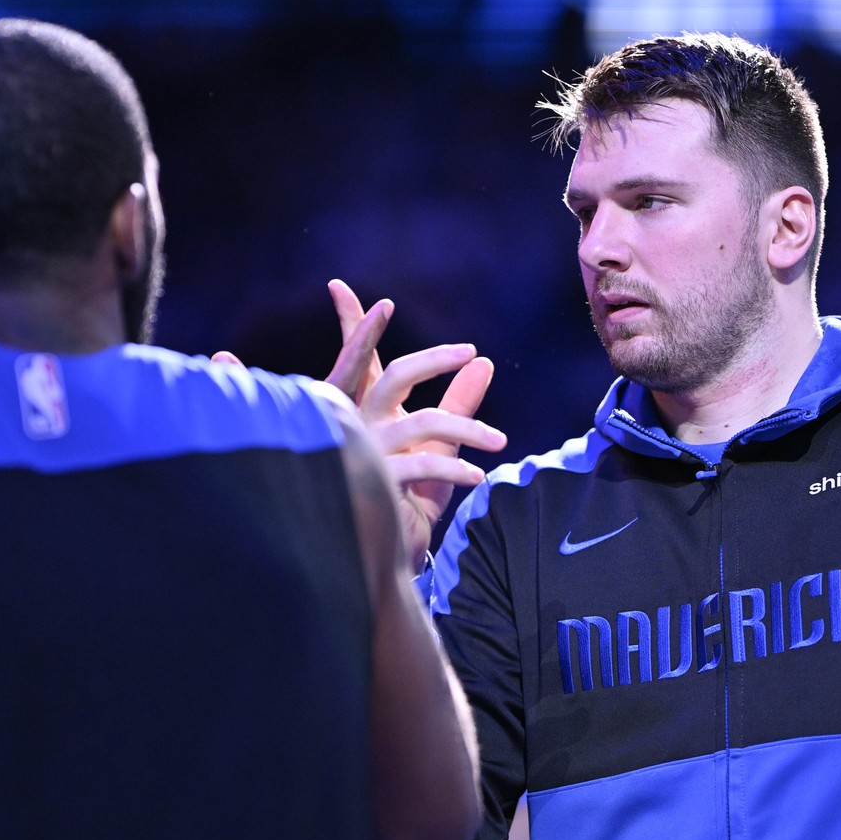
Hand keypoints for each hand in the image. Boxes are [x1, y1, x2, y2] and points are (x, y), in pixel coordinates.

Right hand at [326, 279, 505, 568]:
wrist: (391, 552)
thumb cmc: (410, 493)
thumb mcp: (439, 444)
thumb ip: (458, 403)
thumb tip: (483, 362)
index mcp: (366, 411)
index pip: (360, 362)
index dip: (351, 325)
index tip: (339, 287)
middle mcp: (361, 426)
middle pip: (395, 376)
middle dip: (433, 359)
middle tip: (469, 351)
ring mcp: (369, 455)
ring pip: (424, 422)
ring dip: (469, 429)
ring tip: (500, 442)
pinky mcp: (381, 484)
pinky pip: (427, 466)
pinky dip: (458, 469)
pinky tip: (478, 478)